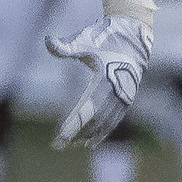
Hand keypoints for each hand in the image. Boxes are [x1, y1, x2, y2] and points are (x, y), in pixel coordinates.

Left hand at [46, 14, 151, 147]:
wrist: (134, 36)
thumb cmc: (106, 37)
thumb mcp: (86, 39)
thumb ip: (66, 45)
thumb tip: (48, 40)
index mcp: (106, 79)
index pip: (88, 109)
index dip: (75, 124)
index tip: (61, 137)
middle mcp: (118, 92)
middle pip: (96, 120)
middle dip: (77, 134)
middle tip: (59, 145)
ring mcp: (125, 96)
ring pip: (106, 123)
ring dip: (90, 135)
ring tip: (73, 145)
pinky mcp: (127, 99)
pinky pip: (114, 120)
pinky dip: (103, 132)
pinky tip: (91, 141)